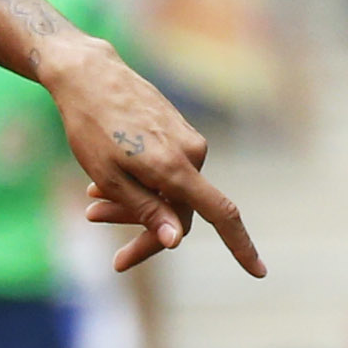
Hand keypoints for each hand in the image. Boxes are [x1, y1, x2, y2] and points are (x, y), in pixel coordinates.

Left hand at [46, 39, 264, 275]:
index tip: (259, 273)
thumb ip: (146, 210)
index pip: (221, 214)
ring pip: (168, 190)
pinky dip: (136, 182)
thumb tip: (176, 241)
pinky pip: (164, 170)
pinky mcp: (177, 131)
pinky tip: (99, 182)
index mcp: (177, 167)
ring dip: (130, 203)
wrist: (89, 75)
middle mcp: (192, 153)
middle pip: (179, 209)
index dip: (241, 246)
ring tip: (89, 199)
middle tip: (93, 221)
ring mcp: (187, 140)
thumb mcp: (110, 176)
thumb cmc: (92, 127)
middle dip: (139, 226)